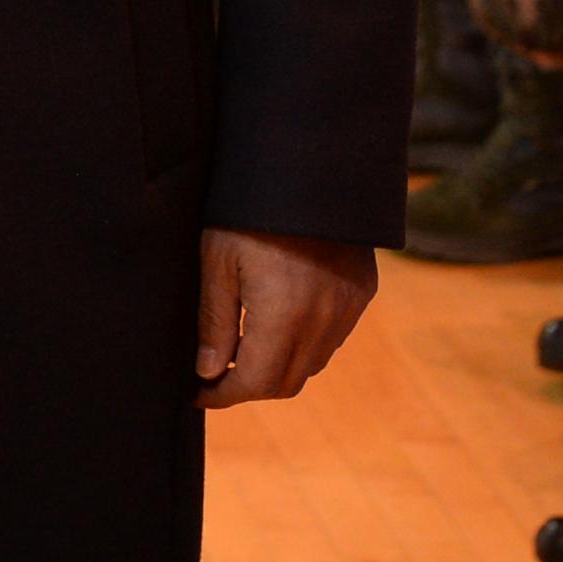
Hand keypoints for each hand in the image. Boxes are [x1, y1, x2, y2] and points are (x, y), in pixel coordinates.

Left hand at [196, 226, 374, 404]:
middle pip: (287, 383)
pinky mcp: (362, 292)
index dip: (224, 395)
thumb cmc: (250, 209)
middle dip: (250, 386)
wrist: (310, 165)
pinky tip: (280, 320)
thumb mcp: (217, 261)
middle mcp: (324, 322)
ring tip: (245, 346)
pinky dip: (306, 343)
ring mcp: (348, 308)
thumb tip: (209, 372)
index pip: (256, 383)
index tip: (200, 393)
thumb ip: (215, 322)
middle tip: (217, 373)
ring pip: (313, 364)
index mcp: (284, 317)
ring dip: (279, 366)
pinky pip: (334, 337)